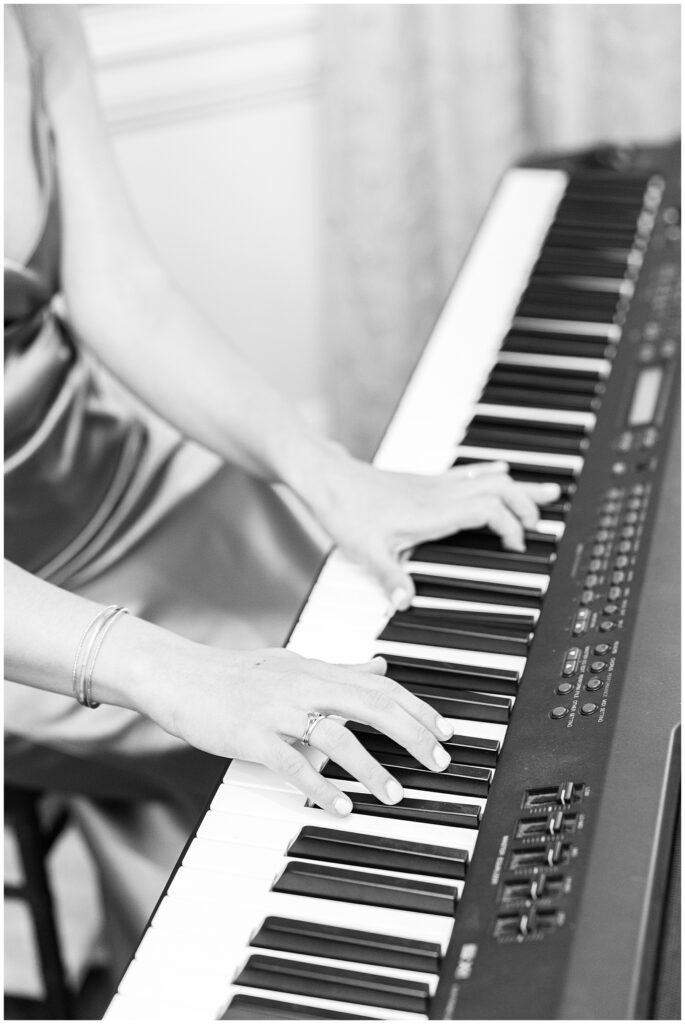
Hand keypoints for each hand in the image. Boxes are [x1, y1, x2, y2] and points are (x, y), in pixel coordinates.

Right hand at [141, 645, 452, 815]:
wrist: (178, 674)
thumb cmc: (235, 674)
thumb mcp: (293, 664)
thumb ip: (340, 669)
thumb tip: (381, 667)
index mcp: (316, 670)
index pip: (380, 686)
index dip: (417, 709)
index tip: (445, 732)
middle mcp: (303, 685)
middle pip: (371, 705)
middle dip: (411, 734)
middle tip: (438, 762)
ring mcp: (277, 710)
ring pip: (336, 736)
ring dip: (371, 767)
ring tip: (395, 794)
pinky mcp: (252, 736)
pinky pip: (293, 763)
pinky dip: (320, 786)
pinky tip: (342, 806)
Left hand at [309, 455, 560, 608]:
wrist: (327, 478)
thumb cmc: (345, 511)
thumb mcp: (366, 552)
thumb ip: (390, 578)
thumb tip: (406, 603)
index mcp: (433, 511)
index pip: (489, 509)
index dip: (510, 525)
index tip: (516, 546)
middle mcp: (440, 494)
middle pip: (499, 488)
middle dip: (527, 504)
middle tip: (541, 523)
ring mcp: (435, 484)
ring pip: (489, 477)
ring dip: (519, 486)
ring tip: (547, 491)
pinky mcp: (426, 481)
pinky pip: (470, 472)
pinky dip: (493, 474)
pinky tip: (503, 471)